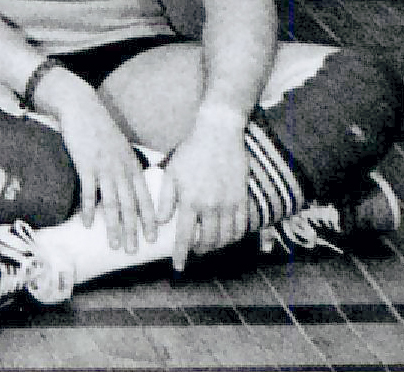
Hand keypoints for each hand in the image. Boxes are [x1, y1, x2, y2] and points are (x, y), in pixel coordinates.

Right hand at [40, 71, 155, 253]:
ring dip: (114, 227)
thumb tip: (131, 187)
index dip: (149, 220)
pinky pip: (88, 192)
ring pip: (112, 203)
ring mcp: (104, 168)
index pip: (145, 198)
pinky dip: (88, 210)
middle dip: (133, 230)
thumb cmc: (100, 128)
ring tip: (115, 245)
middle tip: (135, 251)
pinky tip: (87, 224)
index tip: (154, 239)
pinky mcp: (85, 165)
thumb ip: (127, 167)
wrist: (81, 107)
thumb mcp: (121, 147)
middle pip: (130, 206)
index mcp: (132, 166)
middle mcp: (121, 170)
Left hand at [164, 108, 250, 264]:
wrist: (218, 135)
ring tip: (209, 245)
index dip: (181, 255)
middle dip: (200, 251)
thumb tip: (161, 222)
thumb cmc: (191, 152)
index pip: (184, 236)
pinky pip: (241, 227)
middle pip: (207, 241)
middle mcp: (210, 207)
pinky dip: (234, 237)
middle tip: (195, 251)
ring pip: (225, 238)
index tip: (178, 268)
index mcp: (190, 201)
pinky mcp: (243, 199)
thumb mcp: (172, 173)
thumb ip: (166, 199)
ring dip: (216, 246)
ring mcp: (229, 204)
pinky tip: (227, 236)